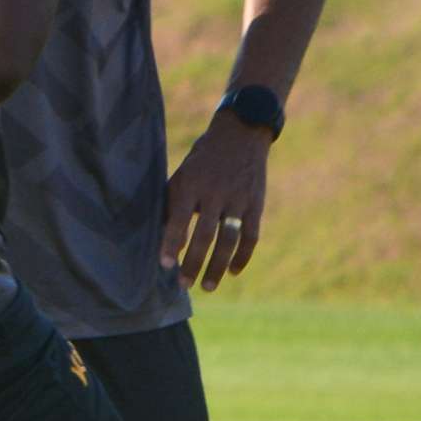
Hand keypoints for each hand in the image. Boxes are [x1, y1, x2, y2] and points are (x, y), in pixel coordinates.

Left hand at [161, 113, 271, 291]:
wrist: (239, 135)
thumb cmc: (201, 160)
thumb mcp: (182, 175)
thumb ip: (173, 205)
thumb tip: (169, 241)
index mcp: (191, 184)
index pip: (179, 219)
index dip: (171, 242)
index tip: (164, 265)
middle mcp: (215, 193)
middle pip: (204, 235)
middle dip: (193, 262)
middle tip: (184, 284)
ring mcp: (238, 199)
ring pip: (229, 240)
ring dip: (217, 266)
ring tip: (207, 286)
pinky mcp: (256, 204)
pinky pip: (251, 235)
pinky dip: (243, 256)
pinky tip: (233, 272)